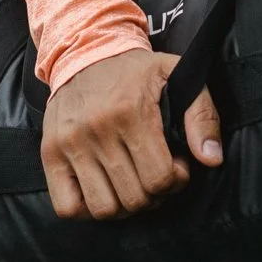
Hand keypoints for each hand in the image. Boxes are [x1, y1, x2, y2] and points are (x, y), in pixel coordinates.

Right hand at [41, 49, 222, 219]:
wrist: (84, 51)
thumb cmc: (135, 70)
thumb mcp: (176, 75)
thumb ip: (201, 115)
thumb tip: (211, 159)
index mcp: (131, 112)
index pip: (159, 178)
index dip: (175, 181)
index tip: (176, 166)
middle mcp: (97, 130)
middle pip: (134, 198)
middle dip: (153, 195)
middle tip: (154, 175)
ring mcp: (70, 144)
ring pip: (103, 208)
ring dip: (123, 206)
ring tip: (130, 184)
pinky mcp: (50, 154)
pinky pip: (67, 207)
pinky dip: (86, 209)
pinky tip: (102, 190)